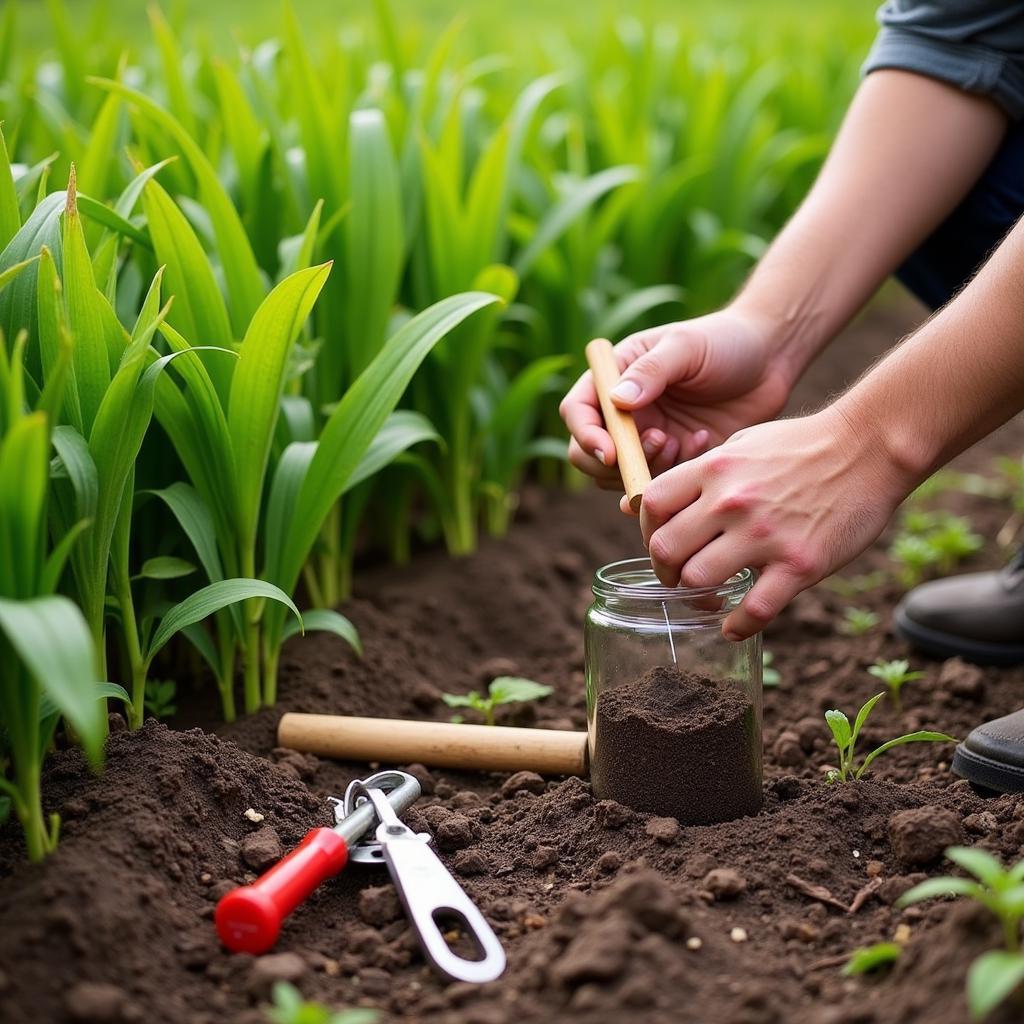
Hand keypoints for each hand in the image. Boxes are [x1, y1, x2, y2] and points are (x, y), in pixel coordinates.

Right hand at [559, 305, 792, 489]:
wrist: (771, 361)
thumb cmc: (725, 341)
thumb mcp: (686, 346)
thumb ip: (651, 372)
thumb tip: (616, 401)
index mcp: (614, 378)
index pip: (578, 411)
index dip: (585, 434)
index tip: (610, 451)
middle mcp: (624, 412)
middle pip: (587, 453)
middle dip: (613, 462)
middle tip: (656, 444)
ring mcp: (647, 439)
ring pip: (620, 475)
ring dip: (646, 468)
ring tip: (680, 440)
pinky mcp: (674, 461)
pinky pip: (658, 484)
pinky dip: (674, 475)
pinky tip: (702, 443)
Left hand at [634, 407, 913, 639]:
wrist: (870, 448)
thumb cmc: (802, 446)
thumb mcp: (741, 445)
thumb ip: (696, 474)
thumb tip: (637, 505)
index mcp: (714, 469)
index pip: (651, 505)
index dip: (646, 530)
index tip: (660, 543)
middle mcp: (731, 501)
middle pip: (665, 549)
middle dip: (664, 571)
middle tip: (677, 578)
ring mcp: (764, 534)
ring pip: (699, 580)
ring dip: (695, 597)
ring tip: (707, 598)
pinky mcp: (799, 564)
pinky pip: (755, 610)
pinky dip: (738, 626)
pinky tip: (734, 627)